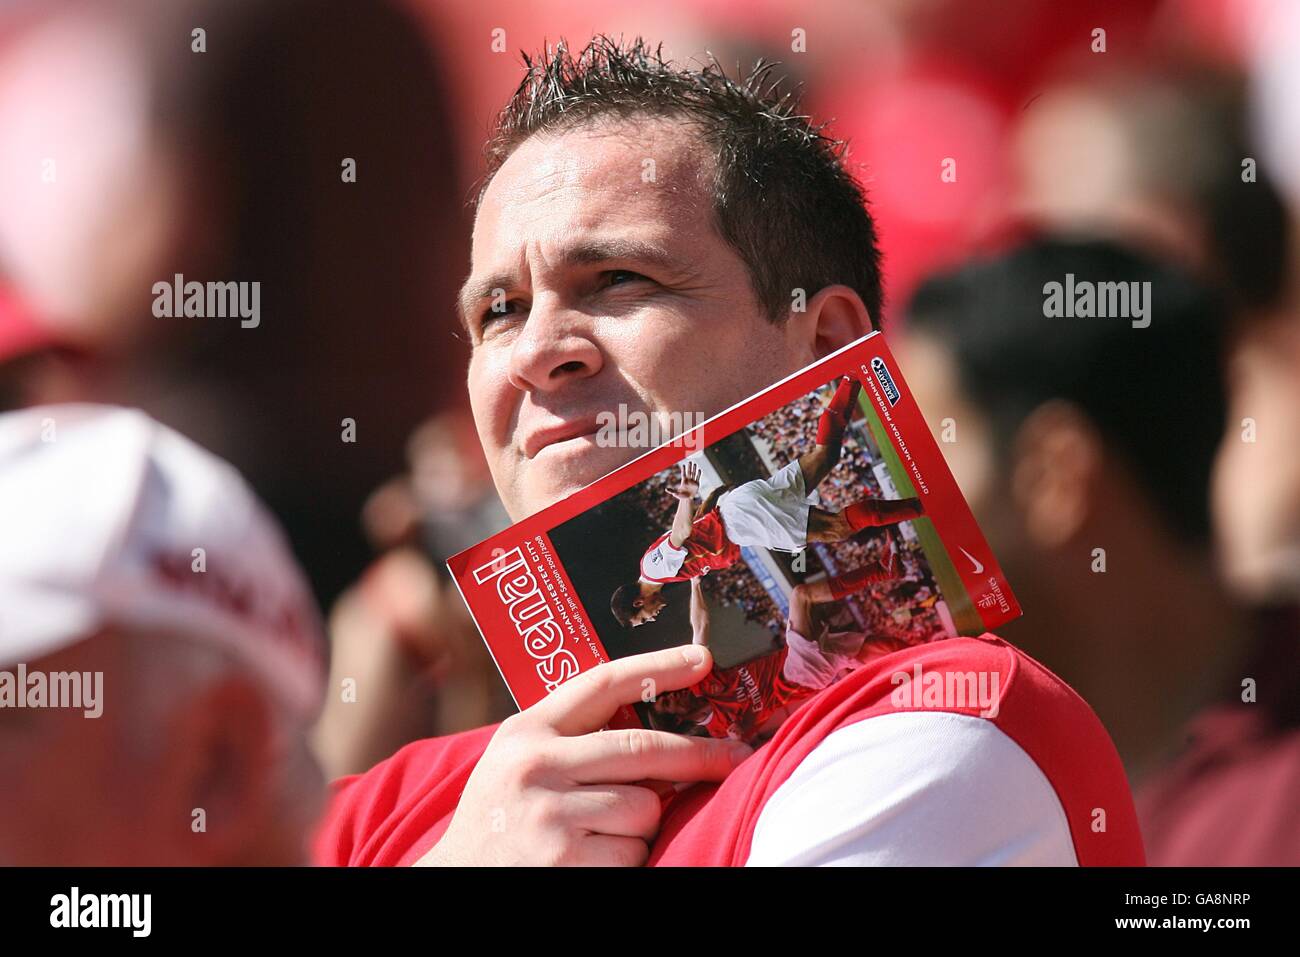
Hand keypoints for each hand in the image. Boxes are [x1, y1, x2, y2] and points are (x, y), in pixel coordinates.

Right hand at [414, 645, 751, 865]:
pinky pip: (635, 852)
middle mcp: (536, 766)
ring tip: (600, 834)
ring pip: (646, 807)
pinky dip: (628, 860)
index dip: (658, 666)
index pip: (602, 684)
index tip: (702, 659)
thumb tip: (661, 727)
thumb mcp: (518, 763)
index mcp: (526, 732)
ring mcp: (550, 816)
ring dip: (641, 826)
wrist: (454, 882)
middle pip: (643, 748)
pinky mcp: (566, 861)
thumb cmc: (499, 820)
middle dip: (700, 755)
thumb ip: (572, 739)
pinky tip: (593, 861)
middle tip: (735, 756)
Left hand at [670, 461, 700, 500]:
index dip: (683, 470)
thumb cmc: (681, 496)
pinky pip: (698, 478)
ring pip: (694, 474)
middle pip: (689, 472)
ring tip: (695, 464)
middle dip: (689, 467)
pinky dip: (699, 474)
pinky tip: (699, 470)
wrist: (687, 499)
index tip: (683, 465)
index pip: (683, 474)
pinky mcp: (696, 484)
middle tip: (690, 462)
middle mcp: (688, 480)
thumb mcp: (676, 493)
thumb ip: (672, 491)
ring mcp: (693, 481)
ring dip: (694, 469)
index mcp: (683, 481)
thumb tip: (666, 489)